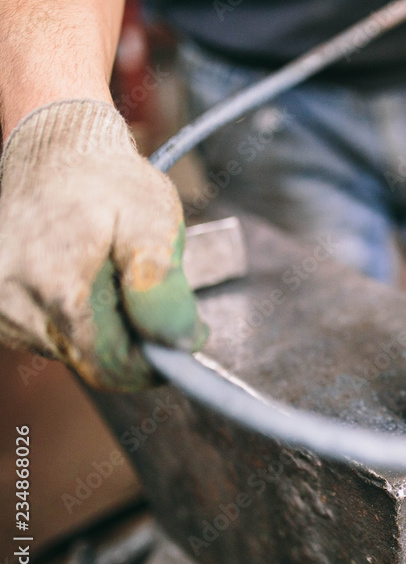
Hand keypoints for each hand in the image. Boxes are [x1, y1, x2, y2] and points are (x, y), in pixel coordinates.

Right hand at [0, 100, 206, 390]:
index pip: (111, 367)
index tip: (183, 340)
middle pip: (91, 362)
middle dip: (132, 342)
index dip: (154, 363)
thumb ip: (162, 284)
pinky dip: (80, 321)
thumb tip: (178, 340)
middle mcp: (15, 304)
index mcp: (57, 289)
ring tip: (114, 277)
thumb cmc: (109, 181)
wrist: (55, 149)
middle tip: (153, 299)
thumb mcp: (154, 221)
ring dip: (106, 330)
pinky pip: (50, 336)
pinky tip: (88, 281)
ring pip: (71, 352)